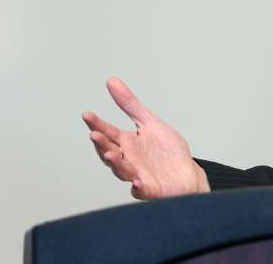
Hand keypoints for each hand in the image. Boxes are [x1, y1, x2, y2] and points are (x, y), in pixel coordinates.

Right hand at [82, 77, 209, 199]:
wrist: (186, 174)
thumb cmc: (167, 151)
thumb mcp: (149, 122)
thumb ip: (130, 105)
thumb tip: (111, 81)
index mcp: (127, 143)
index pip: (108, 132)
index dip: (97, 125)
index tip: (87, 115)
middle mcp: (128, 159)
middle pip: (110, 151)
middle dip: (102, 144)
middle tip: (94, 134)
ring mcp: (137, 175)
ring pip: (122, 171)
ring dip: (116, 163)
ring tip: (110, 154)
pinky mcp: (150, 189)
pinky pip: (142, 191)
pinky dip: (139, 188)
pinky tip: (136, 183)